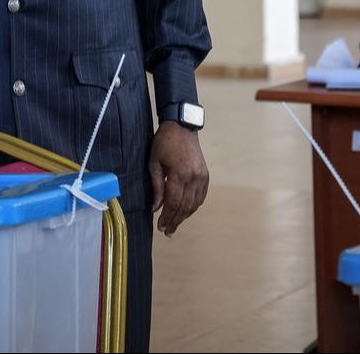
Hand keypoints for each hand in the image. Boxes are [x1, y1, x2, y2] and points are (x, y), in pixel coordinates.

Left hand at [149, 120, 208, 236]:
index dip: (167, 217)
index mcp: (179, 174)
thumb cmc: (164, 143)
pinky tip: (186, 213)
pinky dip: (194, 206)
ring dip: (185, 216)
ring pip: (194, 203)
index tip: (160, 227)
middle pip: (185, 206)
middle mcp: (193, 177)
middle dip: (175, 220)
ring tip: (175, 225)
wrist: (182, 127)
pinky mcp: (205, 175)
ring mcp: (202, 177)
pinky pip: (201, 196)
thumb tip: (155, 208)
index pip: (174, 203)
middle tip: (167, 231)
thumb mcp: (154, 163)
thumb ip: (156, 186)